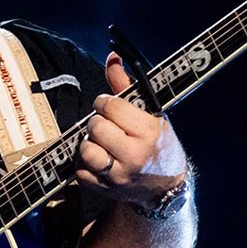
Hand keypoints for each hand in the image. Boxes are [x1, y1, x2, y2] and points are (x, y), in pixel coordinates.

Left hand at [76, 52, 187, 208]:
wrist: (166, 188)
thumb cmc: (158, 144)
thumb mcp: (152, 114)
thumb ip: (127, 86)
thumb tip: (112, 57)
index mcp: (149, 132)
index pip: (112, 106)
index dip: (105, 102)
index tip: (109, 106)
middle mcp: (134, 155)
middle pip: (96, 127)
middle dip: (97, 122)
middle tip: (107, 125)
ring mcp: (119, 175)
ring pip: (85, 150)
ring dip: (89, 143)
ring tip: (101, 143)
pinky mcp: (105, 190)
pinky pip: (80, 171)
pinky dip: (84, 164)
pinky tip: (97, 159)